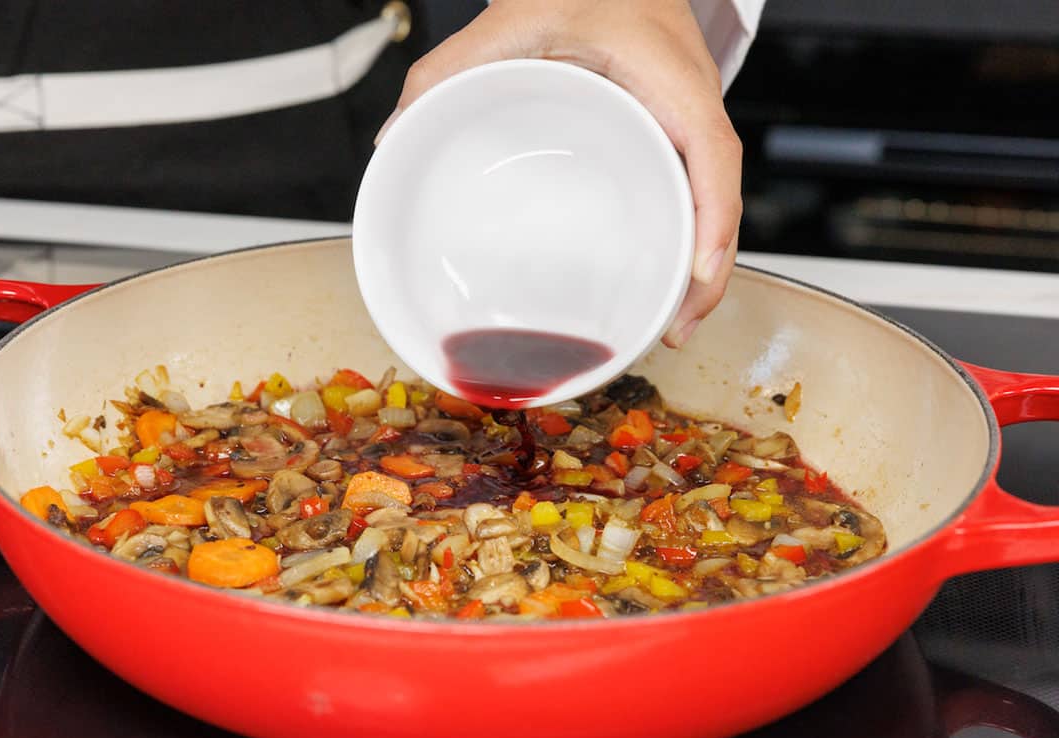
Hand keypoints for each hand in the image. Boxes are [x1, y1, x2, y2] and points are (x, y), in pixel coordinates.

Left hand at [377, 0, 741, 347]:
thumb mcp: (512, 18)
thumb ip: (448, 69)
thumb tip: (395, 137)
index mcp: (670, 77)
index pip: (711, 152)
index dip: (712, 219)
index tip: (693, 273)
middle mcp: (692, 105)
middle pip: (719, 197)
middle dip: (708, 270)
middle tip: (673, 329)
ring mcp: (688, 124)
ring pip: (712, 203)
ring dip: (700, 268)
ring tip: (670, 325)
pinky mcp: (672, 137)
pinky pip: (693, 193)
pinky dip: (686, 241)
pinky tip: (663, 279)